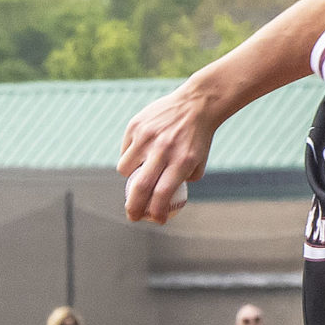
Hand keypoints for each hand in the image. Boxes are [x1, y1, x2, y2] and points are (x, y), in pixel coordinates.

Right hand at [118, 84, 217, 222]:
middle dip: (133, 208)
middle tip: (133, 216)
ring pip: (125, 169)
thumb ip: (183, 181)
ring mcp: (146, 137)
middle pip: (140, 187)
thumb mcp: (198, 162)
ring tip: (139, 173)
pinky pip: (125, 150)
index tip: (156, 220)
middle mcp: (163, 150)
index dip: (156, 212)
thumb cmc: (198, 138)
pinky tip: (141, 152)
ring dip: (129, 178)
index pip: (162, 194)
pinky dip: (130, 157)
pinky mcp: (136, 126)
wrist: (196, 104)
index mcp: (181, 161)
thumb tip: (163, 200)